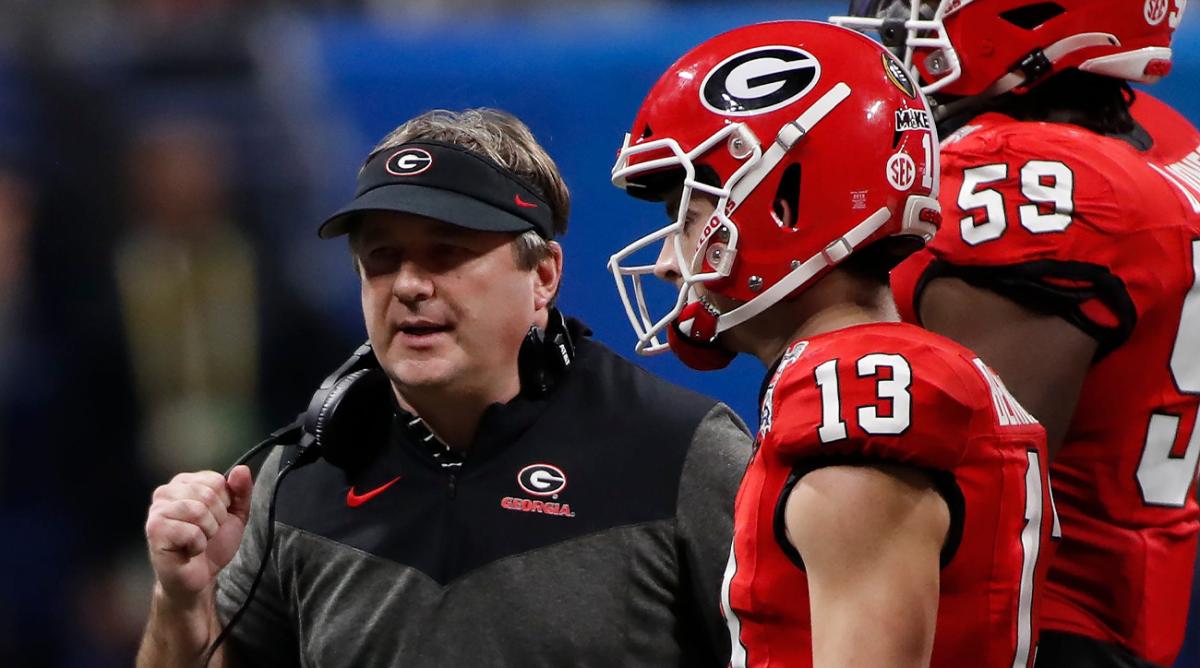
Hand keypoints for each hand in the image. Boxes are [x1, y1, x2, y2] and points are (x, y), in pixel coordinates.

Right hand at [144, 466, 253, 604]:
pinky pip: (190, 532)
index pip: (216, 480)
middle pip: (208, 494)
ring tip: (198, 541)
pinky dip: (197, 545)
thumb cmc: (213, 545)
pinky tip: (188, 551)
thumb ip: (241, 491)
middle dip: (217, 519)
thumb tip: (241, 470)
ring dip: (208, 532)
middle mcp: (166, 492)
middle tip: (206, 533)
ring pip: (198, 511)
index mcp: (184, 483)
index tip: (215, 517)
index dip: (224, 503)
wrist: (199, 578)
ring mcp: (157, 510)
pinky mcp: (154, 530)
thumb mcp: (236, 515)